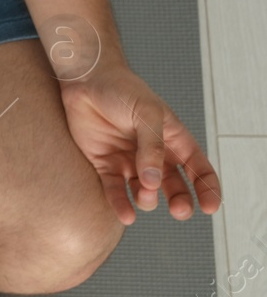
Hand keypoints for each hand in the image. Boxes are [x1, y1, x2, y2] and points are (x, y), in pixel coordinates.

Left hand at [57, 59, 221, 224]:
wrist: (86, 80)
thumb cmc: (122, 90)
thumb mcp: (147, 113)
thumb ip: (152, 147)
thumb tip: (153, 182)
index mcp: (174, 141)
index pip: (199, 170)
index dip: (208, 190)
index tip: (209, 207)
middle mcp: (154, 156)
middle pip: (175, 189)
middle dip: (180, 202)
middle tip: (179, 210)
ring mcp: (130, 162)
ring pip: (145, 194)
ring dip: (147, 199)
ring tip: (143, 192)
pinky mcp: (105, 165)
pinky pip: (115, 191)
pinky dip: (120, 205)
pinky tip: (125, 216)